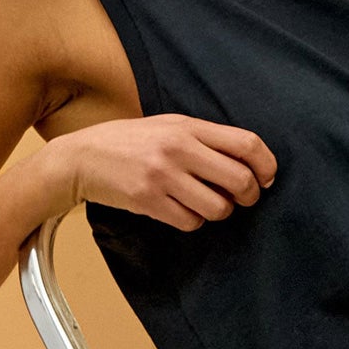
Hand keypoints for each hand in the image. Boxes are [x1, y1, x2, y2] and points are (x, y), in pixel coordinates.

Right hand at [47, 113, 276, 232]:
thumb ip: (206, 139)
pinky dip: (193, 220)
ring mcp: (162, 176)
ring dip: (220, 211)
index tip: (267, 178)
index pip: (247, 144)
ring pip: (219, 208)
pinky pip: (191, 222)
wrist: (81, 157)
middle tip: (243, 198)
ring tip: (206, 202)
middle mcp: (178, 149)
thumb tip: (249, 165)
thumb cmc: (131, 142)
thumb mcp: (169, 126)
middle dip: (250, 195)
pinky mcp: (148, 201)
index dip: (266, 165)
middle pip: (240, 180)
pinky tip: (181, 209)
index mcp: (188, 127)